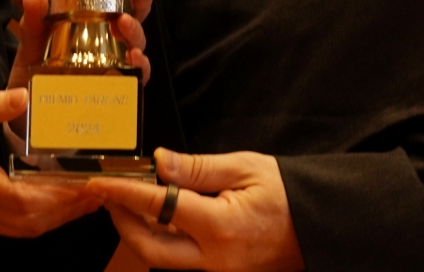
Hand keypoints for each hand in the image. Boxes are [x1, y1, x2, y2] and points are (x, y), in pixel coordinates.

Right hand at [0, 89, 98, 237]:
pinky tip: (55, 203)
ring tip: (85, 198)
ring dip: (58, 216)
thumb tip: (23, 97)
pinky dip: (41, 217)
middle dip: (68, 209)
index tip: (86, 184)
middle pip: (32, 221)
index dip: (59, 197)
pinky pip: (15, 226)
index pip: (25, 201)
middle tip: (98, 190)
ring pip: (25, 227)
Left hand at [7, 0, 152, 92]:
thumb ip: (34, 23)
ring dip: (138, 14)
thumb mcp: (32, 46)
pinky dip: (140, 62)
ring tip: (129, 2)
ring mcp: (121, 55)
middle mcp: (113, 30)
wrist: (34, 119)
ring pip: (139, 29)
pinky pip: (139, 71)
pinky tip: (135, 55)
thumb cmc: (38, 75)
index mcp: (96, 12)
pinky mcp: (123, 84)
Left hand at [87, 148, 303, 271]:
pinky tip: (160, 218)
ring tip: (132, 203)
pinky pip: (182, 262)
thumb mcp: (245, 167)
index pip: (159, 207)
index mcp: (222, 227)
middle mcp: (216, 260)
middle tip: (111, 194)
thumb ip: (198, 168)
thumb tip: (159, 162)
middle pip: (150, 248)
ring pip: (163, 260)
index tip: (102, 180)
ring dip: (140, 233)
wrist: (322, 225)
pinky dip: (164, 240)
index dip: (125, 193)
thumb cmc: (289, 193)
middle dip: (122, 221)